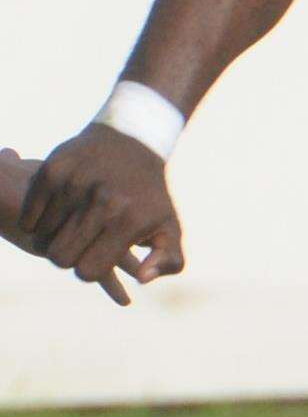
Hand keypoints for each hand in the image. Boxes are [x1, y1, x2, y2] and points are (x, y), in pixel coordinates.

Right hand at [20, 125, 184, 293]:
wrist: (135, 139)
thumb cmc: (149, 195)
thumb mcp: (169, 228)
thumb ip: (168, 261)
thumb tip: (142, 278)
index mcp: (130, 220)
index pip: (87, 272)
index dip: (89, 268)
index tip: (98, 254)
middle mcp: (103, 201)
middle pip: (60, 258)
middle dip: (69, 255)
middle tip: (83, 239)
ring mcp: (76, 184)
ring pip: (42, 238)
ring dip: (54, 235)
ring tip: (74, 220)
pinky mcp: (53, 171)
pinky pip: (29, 218)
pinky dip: (38, 219)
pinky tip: (58, 208)